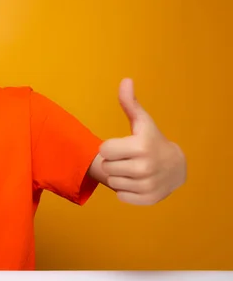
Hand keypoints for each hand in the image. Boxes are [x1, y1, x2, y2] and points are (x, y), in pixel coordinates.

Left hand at [99, 78, 185, 204]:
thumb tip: (125, 80)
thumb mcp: (142, 122)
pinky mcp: (148, 199)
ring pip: (112, 182)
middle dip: (114, 162)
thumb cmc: (152, 140)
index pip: (104, 150)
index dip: (111, 147)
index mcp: (141, 146)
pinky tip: (137, 182)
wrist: (176, 167)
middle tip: (128, 159)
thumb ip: (129, 103)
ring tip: (133, 170)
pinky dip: (126, 191)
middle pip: (106, 167)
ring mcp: (148, 185)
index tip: (123, 146)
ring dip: (119, 176)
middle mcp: (145, 167)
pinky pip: (121, 196)